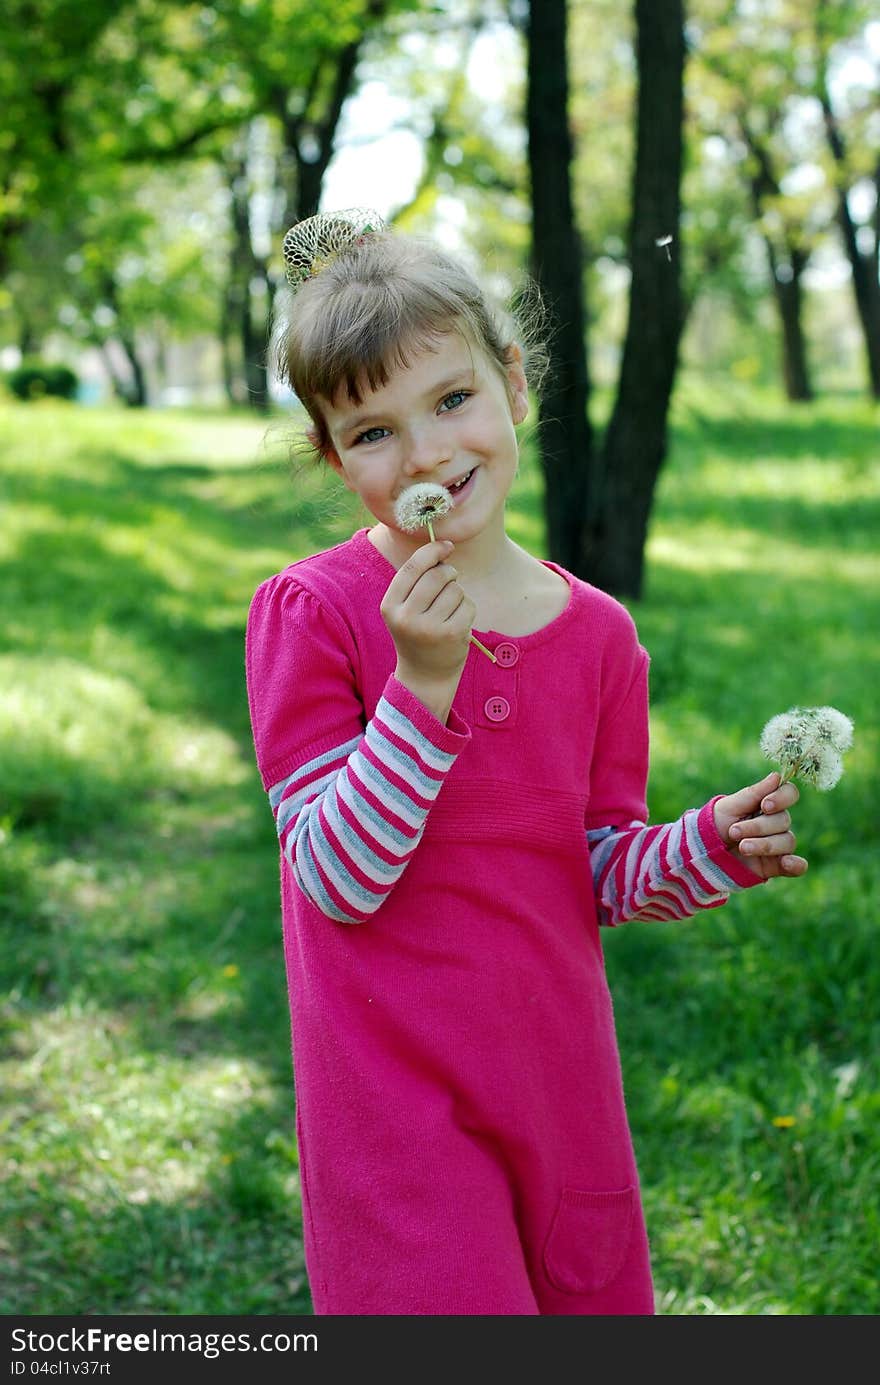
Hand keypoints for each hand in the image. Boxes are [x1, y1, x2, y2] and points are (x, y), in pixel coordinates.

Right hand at [380, 539, 473, 717]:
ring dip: (458, 594)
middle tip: (450, 581)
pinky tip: (458, 623)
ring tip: (449, 611)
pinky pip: (468, 605)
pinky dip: (467, 609)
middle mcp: (406, 617)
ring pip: (455, 589)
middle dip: (449, 573)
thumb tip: (444, 546)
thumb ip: (417, 579)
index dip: (432, 551)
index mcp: (390, 606)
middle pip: (437, 575)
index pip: (413, 567)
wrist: (425, 676)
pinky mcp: (452, 634)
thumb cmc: (417, 633)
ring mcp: (430, 627)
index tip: (445, 546)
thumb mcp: (405, 608)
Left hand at [713, 771, 807, 879]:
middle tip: (733, 832)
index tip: (764, 805)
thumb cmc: (717, 823)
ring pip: (787, 841)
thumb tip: (777, 776)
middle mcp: (777, 823)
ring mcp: (778, 844)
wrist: (704, 850)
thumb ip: (754, 793)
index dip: (781, 798)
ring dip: (764, 844)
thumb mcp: (730, 806)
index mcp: (768, 804)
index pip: (789, 794)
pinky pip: (797, 866)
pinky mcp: (776, 865)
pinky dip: (795, 864)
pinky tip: (787, 863)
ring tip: (742, 847)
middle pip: (784, 820)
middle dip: (757, 826)